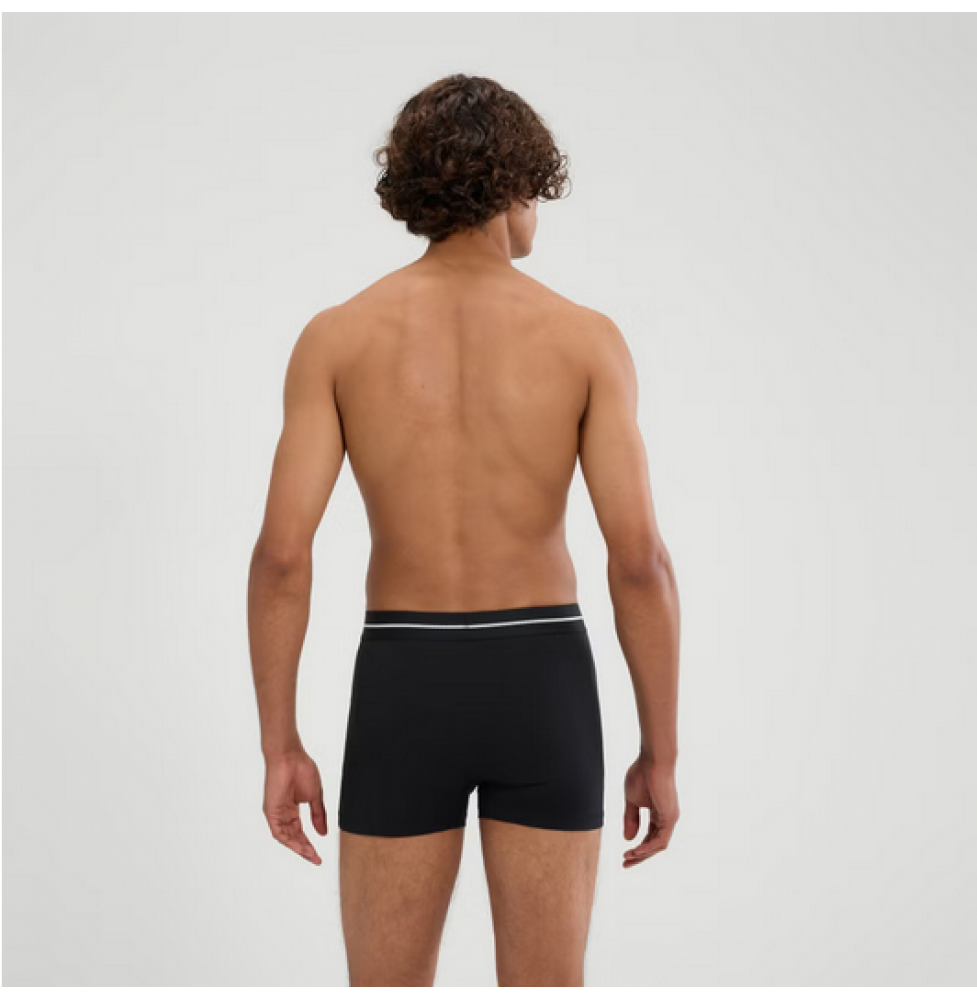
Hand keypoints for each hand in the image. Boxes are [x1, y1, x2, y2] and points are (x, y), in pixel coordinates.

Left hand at [263, 750, 327, 864]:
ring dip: (298, 847)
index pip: (300, 832)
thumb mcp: (315, 796)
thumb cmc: (301, 769)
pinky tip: (299, 846)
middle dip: (305, 850)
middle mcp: (283, 814)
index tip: (318, 855)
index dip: (309, 844)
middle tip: (316, 859)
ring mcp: (276, 813)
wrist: (290, 756)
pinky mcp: (271, 811)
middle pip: (294, 837)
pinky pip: (278, 832)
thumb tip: (323, 832)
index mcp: (292, 809)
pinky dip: (289, 840)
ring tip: (310, 855)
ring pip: (286, 837)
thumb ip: (318, 815)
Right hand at [622, 756, 678, 867]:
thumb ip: (631, 819)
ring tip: (627, 858)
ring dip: (643, 854)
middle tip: (625, 864)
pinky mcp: (670, 817)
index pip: (649, 837)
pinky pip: (660, 840)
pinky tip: (636, 850)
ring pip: (658, 845)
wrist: (652, 760)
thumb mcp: (632, 800)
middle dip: (639, 856)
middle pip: (654, 844)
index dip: (637, 848)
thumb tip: (628, 839)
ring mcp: (670, 818)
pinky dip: (648, 847)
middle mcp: (667, 818)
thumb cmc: (642, 774)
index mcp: (658, 814)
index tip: (624, 856)